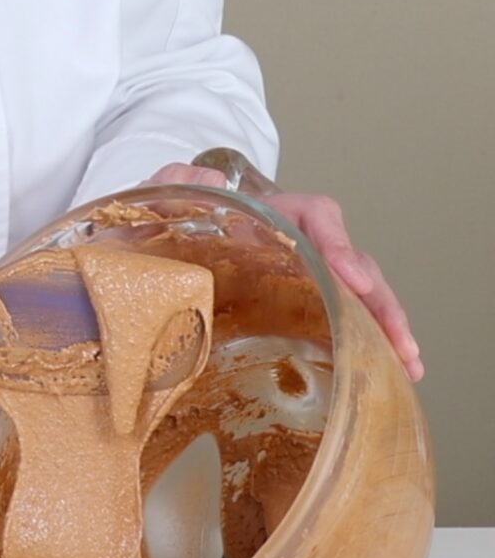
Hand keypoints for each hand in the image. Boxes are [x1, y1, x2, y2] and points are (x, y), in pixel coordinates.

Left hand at [144, 163, 423, 381]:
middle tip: (397, 339)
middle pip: (351, 263)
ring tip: (408, 364)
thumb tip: (206, 184)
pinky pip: (337, 321)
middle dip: (379, 301)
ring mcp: (297, 279)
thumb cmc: (161, 227)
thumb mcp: (160, 200)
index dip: (338, 243)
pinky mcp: (291, 310)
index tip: (351, 278)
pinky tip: (387, 373)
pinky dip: (364, 343)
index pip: (315, 215)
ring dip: (385, 326)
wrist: (148, 251)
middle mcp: (294, 245)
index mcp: (267, 214)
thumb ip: (175, 185)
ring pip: (355, 296)